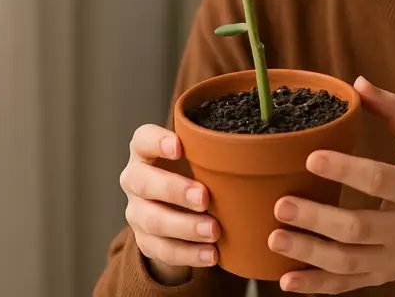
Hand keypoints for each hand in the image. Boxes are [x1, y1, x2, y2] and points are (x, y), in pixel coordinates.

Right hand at [120, 124, 220, 284]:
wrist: (177, 206)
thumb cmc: (194, 170)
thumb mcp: (200, 155)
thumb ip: (215, 147)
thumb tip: (258, 142)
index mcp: (145, 152)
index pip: (142, 140)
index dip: (157, 142)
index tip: (179, 147)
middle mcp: (136, 180)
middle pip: (144, 182)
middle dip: (174, 190)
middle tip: (204, 197)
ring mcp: (137, 212)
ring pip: (153, 221)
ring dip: (185, 227)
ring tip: (214, 230)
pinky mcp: (145, 240)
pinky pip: (163, 250)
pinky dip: (189, 254)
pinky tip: (211, 254)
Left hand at [268, 77, 394, 294]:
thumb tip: (360, 83)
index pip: (380, 180)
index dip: (345, 169)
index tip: (312, 157)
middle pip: (359, 228)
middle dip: (318, 218)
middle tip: (281, 203)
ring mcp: (394, 258)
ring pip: (348, 262)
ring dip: (309, 253)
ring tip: (275, 236)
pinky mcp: (381, 277)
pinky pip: (346, 285)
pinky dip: (316, 287)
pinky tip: (287, 280)